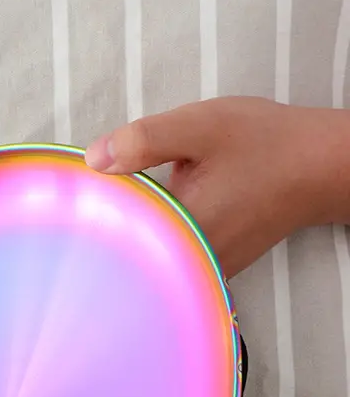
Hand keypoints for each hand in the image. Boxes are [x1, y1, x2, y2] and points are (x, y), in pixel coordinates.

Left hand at [84, 97, 345, 277]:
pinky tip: (150, 216)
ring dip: (132, 232)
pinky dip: (155, 237)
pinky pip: (169, 256)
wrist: (318, 167)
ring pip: (148, 256)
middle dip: (107, 226)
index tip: (76, 197)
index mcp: (180, 230)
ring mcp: (202, 269)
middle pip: (127, 251)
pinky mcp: (211, 266)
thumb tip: (93, 160)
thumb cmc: (264, 145)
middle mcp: (189, 260)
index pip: (114, 234)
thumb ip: (144, 142)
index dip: (90, 213)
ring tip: (119, 206)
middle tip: (93, 202)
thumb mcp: (200, 127)